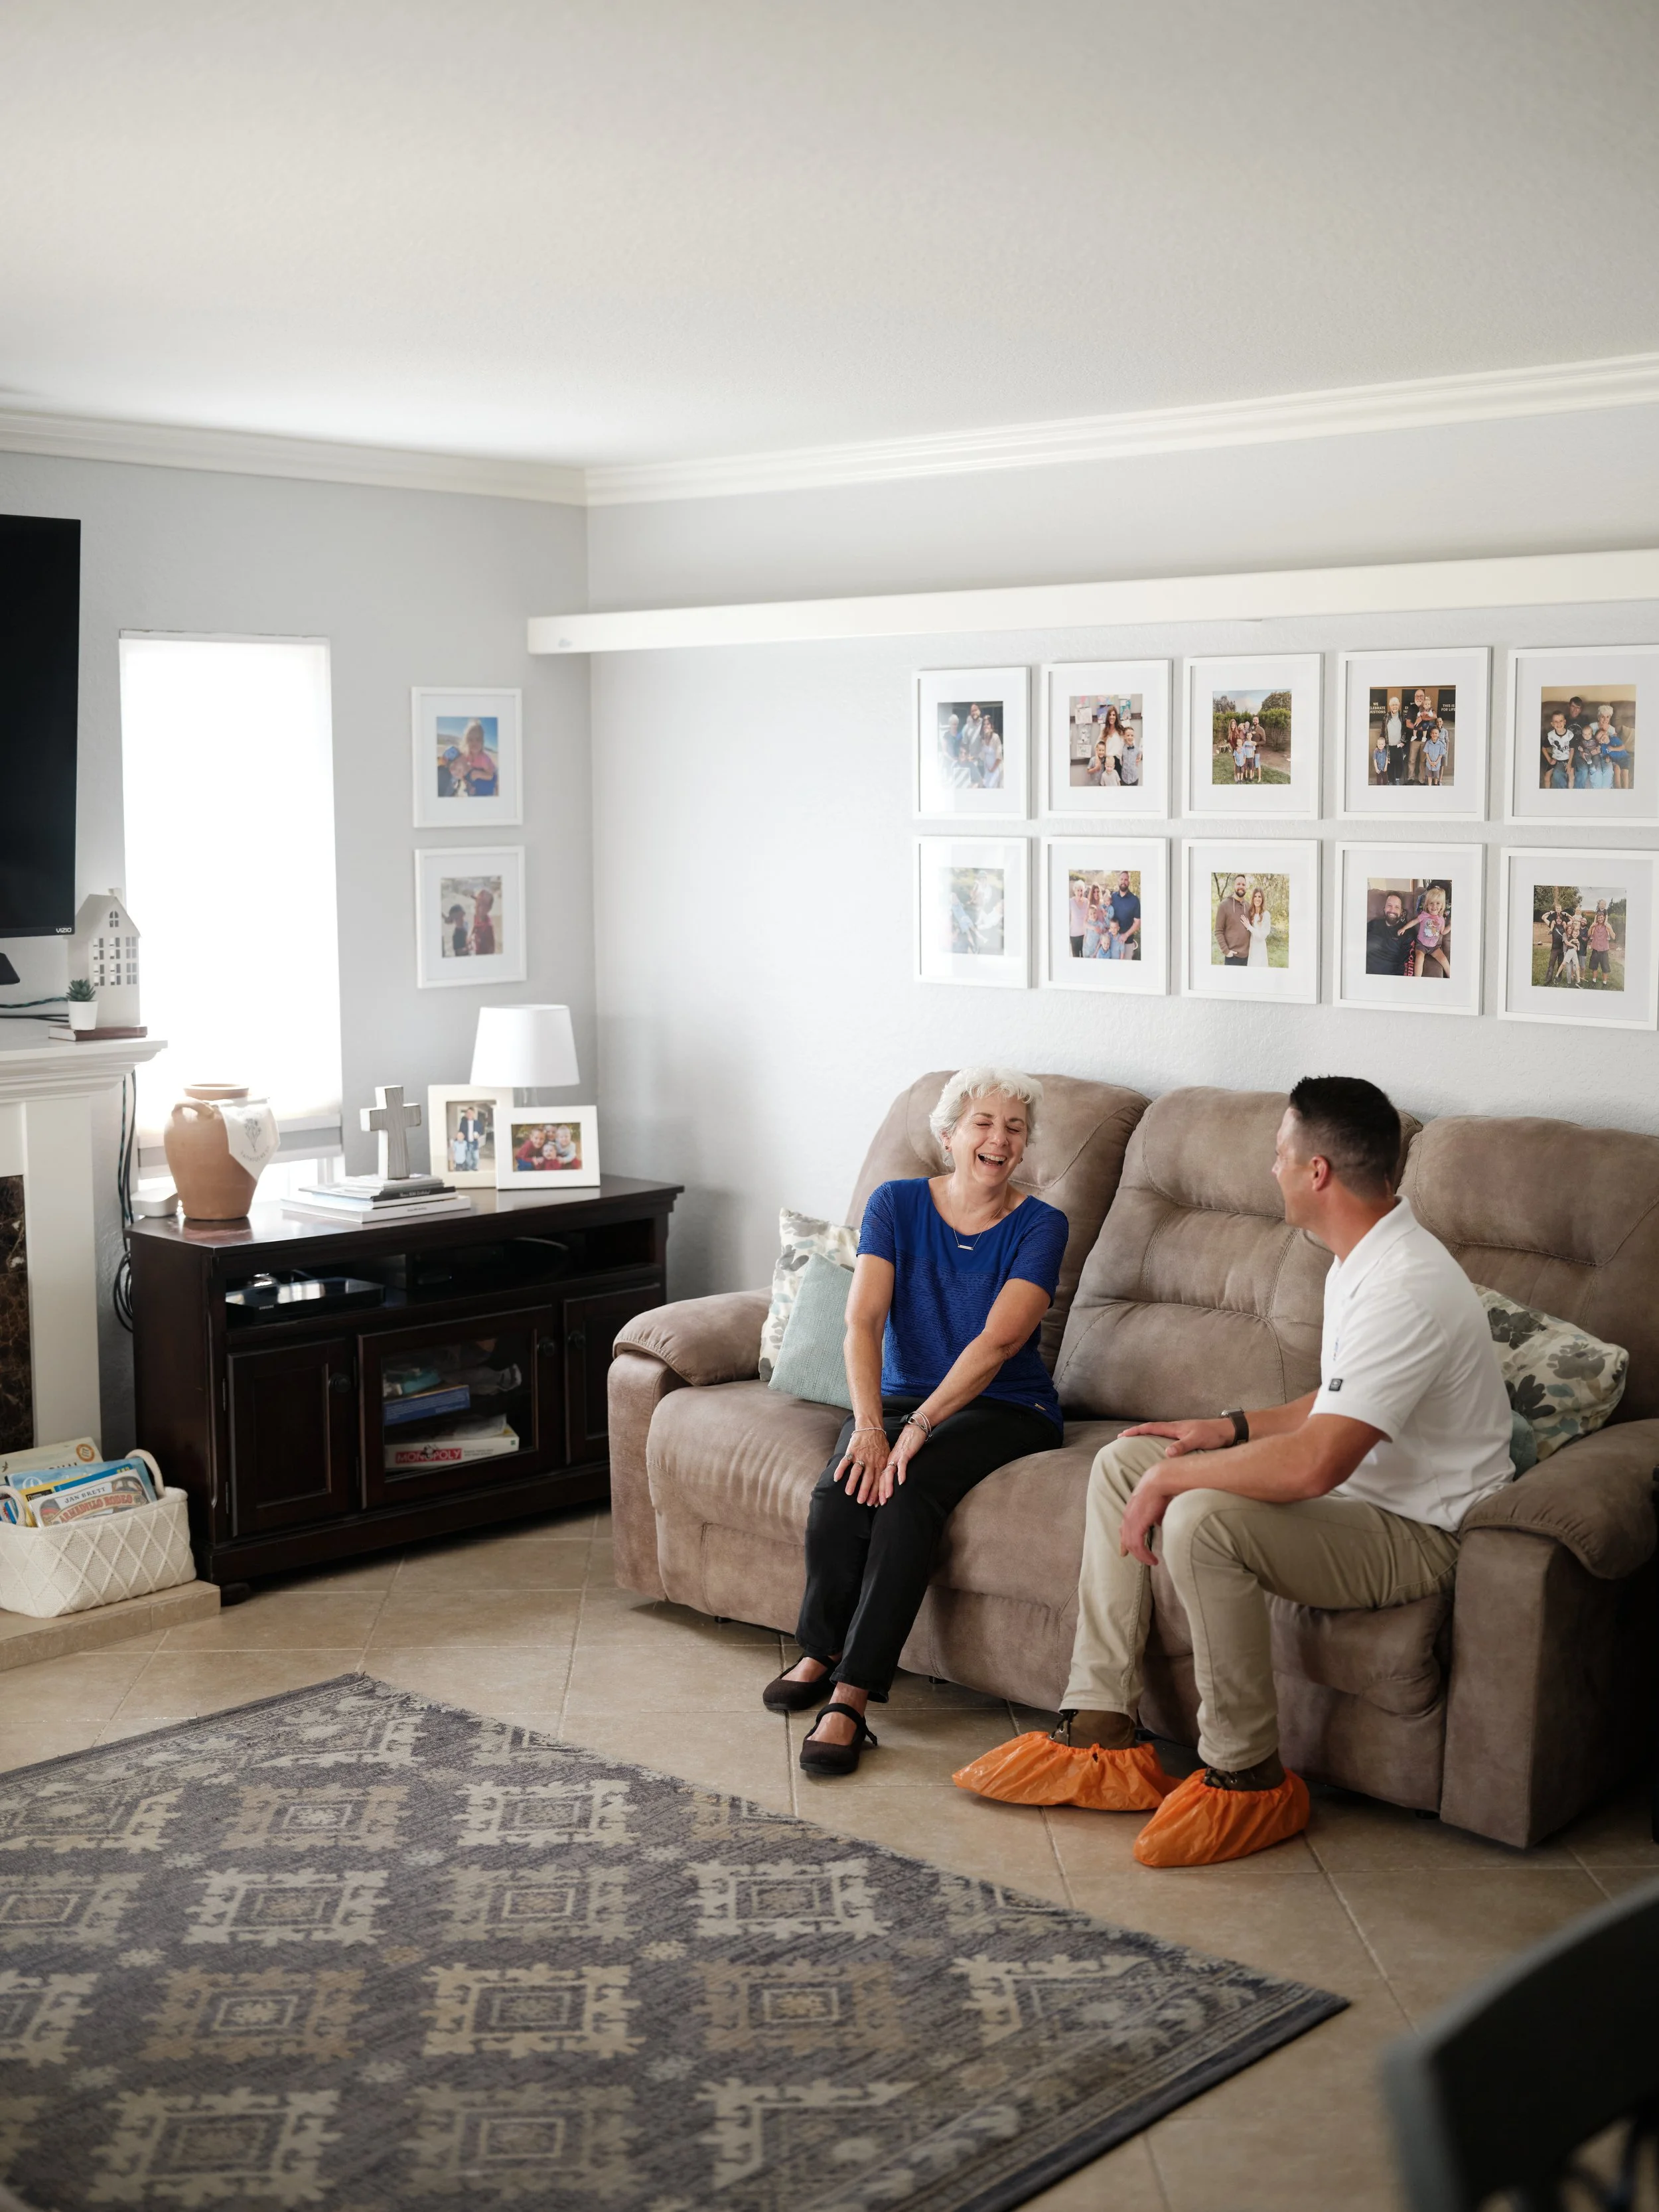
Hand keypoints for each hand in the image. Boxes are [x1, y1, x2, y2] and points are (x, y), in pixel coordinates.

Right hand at [835, 1423, 892, 1505]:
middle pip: (868, 1478)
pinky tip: (836, 1478)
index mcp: (880, 1463)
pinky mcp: (852, 1451)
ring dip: (853, 1482)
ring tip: (849, 1493)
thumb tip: (887, 1487)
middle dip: (865, 1491)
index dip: (877, 1493)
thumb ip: (886, 1470)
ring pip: (856, 1471)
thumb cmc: (880, 1444)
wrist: (871, 1427)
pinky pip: (845, 1461)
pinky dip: (840, 1469)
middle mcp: (871, 1461)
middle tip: (862, 1502)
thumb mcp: (887, 1456)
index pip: (879, 1481)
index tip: (874, 1504)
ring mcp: (860, 1456)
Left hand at [875, 1422, 924, 1504]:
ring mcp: (896, 1457)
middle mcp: (889, 1461)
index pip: (879, 1479)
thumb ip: (895, 1467)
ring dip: (887, 1486)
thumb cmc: (907, 1444)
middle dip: (878, 1492)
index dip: (876, 1492)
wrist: (913, 1430)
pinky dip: (901, 1473)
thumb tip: (893, 1480)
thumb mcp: (898, 1457)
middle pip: (882, 1478)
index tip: (874, 1503)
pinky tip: (901, 1482)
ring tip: (887, 1497)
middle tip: (876, 1504)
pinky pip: (902, 1465)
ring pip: (889, 1473)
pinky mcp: (905, 1453)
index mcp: (886, 1462)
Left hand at [1118, 1469, 1168, 1566]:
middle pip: (1126, 1539)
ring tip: (1152, 1562)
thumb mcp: (1155, 1506)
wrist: (1159, 1482)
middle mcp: (1127, 1517)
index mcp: (1130, 1511)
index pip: (1123, 1529)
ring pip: (1132, 1545)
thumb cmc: (1159, 1490)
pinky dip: (1144, 1555)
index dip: (1124, 1541)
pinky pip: (1138, 1546)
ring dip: (1142, 1556)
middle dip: (1133, 1552)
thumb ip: (1154, 1516)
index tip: (1124, 1552)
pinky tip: (1153, 1560)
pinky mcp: (1137, 1525)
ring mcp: (1130, 1521)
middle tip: (1143, 1560)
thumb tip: (1158, 1522)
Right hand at [1119, 1417, 1234, 1458]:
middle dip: (1136, 1433)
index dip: (1136, 1431)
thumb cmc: (1213, 1434)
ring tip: (1136, 1442)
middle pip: (1151, 1429)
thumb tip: (1167, 1453)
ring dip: (1146, 1436)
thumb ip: (1182, 1446)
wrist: (1229, 1431)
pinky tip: (1158, 1448)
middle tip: (1122, 1437)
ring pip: (1158, 1433)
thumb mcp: (1197, 1440)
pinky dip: (1156, 1441)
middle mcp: (1176, 1428)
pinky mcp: (1187, 1438)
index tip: (1122, 1435)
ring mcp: (1181, 1433)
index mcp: (1175, 1427)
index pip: (1150, 1428)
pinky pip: (1166, 1439)